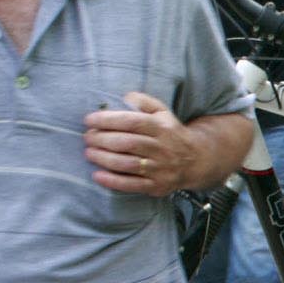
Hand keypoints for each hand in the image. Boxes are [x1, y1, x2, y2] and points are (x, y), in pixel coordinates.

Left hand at [85, 90, 206, 194]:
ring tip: (89, 153)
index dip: (107, 120)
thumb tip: (126, 97)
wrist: (196, 160)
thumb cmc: (171, 134)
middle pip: (127, 143)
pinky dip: (113, 181)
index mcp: (161, 128)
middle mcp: (162, 148)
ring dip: (104, 159)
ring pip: (128, 163)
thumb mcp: (163, 113)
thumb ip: (144, 102)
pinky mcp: (157, 186)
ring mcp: (160, 168)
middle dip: (102, 140)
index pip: (131, 122)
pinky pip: (132, 184)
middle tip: (87, 137)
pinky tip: (97, 175)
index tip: (89, 120)